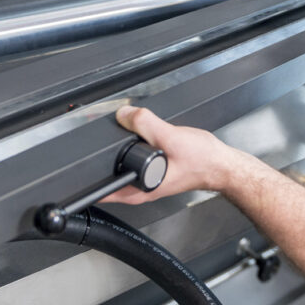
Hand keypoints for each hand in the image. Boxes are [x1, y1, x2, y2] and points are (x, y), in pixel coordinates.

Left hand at [103, 105, 243, 204]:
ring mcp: (146, 181)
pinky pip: (133, 159)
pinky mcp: (153, 171)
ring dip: (119, 149)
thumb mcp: (171, 138)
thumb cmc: (203, 161)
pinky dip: (132, 146)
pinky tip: (138, 134)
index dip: (89, 173)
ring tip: (124, 131)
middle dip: (102, 155)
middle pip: (107, 174)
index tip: (83, 156)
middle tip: (105, 134)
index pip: (102, 189)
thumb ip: (146, 124)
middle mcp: (140, 189)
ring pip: (121, 165)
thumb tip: (124, 115)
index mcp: (140, 189)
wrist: (221, 163)